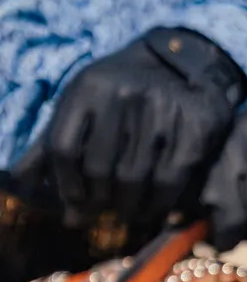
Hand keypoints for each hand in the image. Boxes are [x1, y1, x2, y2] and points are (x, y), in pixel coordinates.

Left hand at [12, 28, 246, 231]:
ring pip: (133, 179)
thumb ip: (49, 144)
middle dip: (99, 202)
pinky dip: (158, 205)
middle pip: (100, 169)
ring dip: (128, 209)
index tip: (74, 204)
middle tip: (104, 213)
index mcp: (87, 89)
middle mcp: (121, 96)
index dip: (65, 185)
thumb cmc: (118, 95)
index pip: (63, 147)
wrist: (178, 66)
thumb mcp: (79, 106)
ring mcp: (159, 112)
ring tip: (127, 215)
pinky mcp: (191, 129)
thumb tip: (19, 183)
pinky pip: (168, 181)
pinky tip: (153, 211)